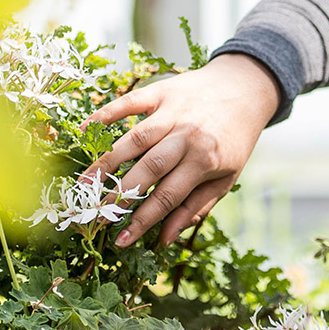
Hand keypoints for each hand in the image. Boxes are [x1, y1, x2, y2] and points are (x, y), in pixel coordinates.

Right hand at [83, 53, 280, 247]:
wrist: (245, 89)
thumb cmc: (233, 140)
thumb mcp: (225, 178)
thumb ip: (195, 208)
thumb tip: (165, 240)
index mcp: (206, 160)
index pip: (168, 196)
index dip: (143, 220)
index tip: (121, 240)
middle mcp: (187, 136)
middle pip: (148, 169)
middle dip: (119, 195)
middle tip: (94, 216)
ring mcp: (172, 111)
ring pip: (134, 139)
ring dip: (105, 162)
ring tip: (83, 185)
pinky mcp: (160, 91)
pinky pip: (129, 102)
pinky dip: (105, 114)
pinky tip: (85, 131)